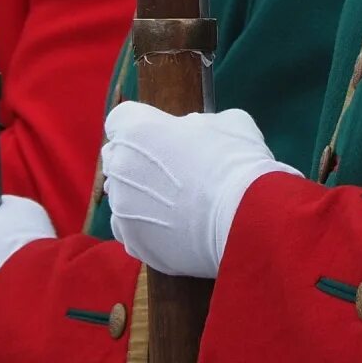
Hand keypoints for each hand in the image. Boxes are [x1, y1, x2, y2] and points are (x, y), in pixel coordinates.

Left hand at [101, 103, 296, 277]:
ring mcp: (124, 209)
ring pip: (122, 196)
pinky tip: (173, 226)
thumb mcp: (227, 122)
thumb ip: (198, 123)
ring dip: (141, 195)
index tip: (160, 134)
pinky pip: (130, 230)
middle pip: (117, 157)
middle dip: (137, 159)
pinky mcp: (135, 243)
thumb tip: (191, 133)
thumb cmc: (237, 161)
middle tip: (171, 169)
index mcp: (138, 130)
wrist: (244, 218)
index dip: (141, 125)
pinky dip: (146, 227)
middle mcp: (122, 168)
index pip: (121, 119)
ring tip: (176, 203)